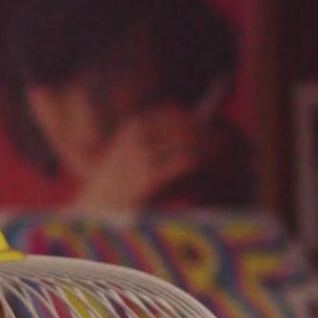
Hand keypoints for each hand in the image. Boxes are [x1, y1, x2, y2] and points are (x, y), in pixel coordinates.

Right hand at [73, 106, 205, 209]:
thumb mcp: (131, 151)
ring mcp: (143, 155)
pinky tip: (202, 160)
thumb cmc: (120, 180)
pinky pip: (184, 160)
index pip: (170, 111)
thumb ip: (158, 138)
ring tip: (214, 148)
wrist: (98, 206)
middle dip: (203, 129)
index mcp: (132, 126)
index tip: (204, 123)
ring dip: (205, 143)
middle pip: (182, 124)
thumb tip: (196, 128)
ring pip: (187, 141)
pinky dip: (199, 158)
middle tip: (219, 135)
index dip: (191, 116)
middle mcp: (137, 136)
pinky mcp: (150, 175)